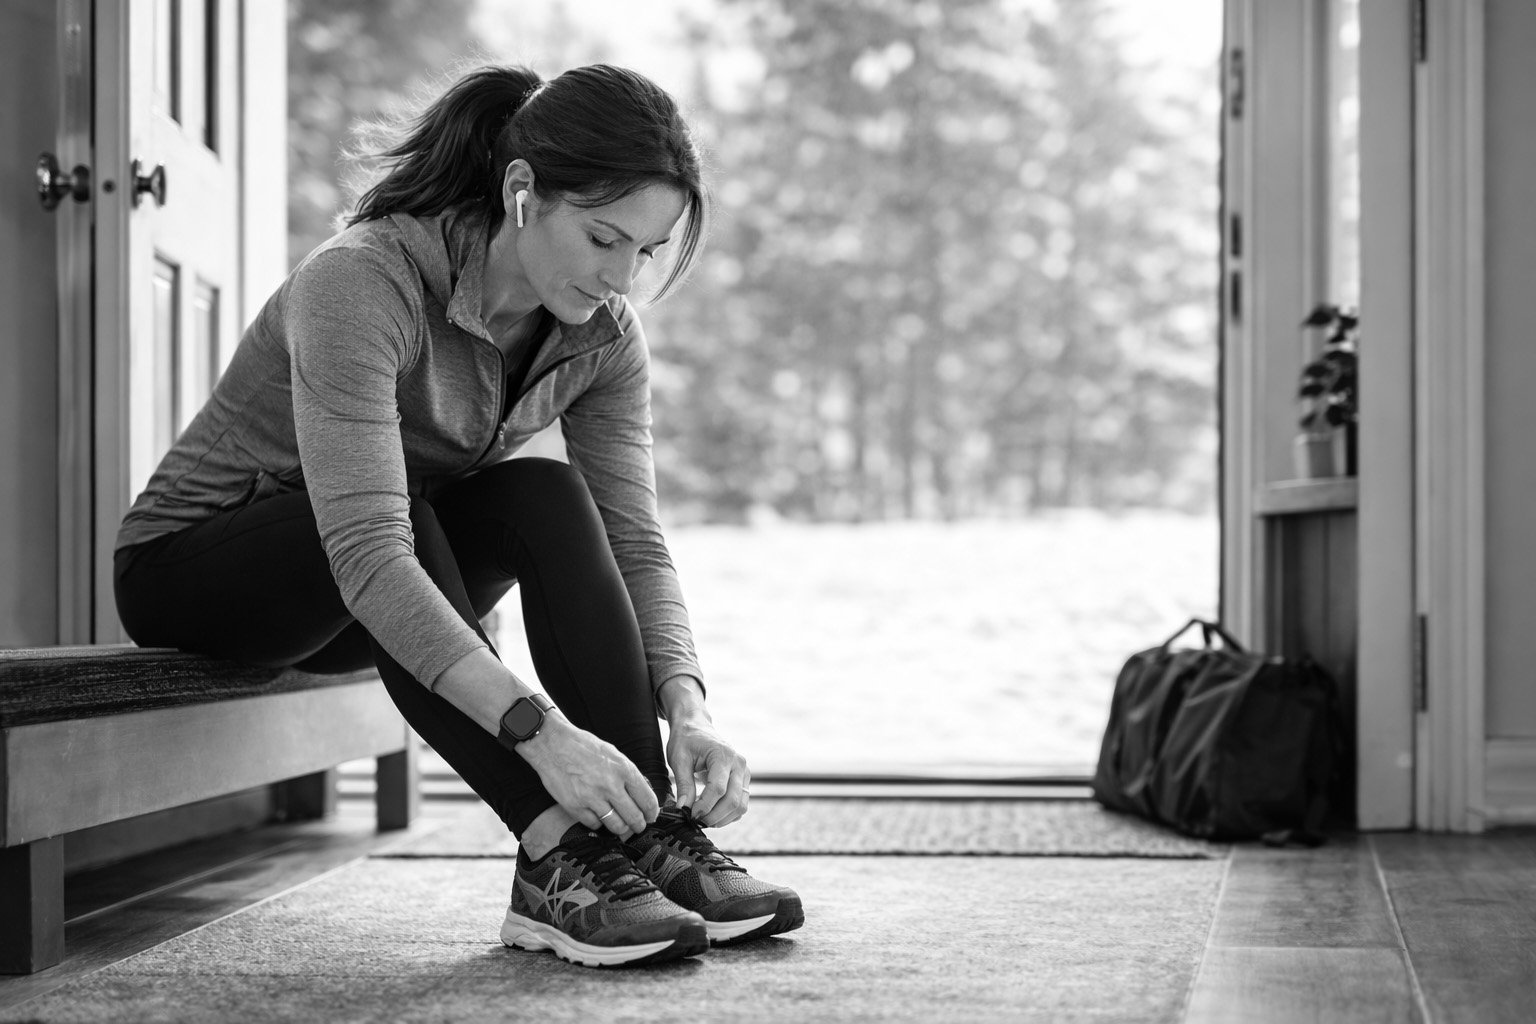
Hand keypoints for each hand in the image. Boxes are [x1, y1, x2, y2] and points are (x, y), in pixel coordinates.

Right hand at [515, 715, 658, 837]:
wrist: (553, 744)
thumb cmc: (583, 746)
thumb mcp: (613, 754)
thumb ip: (627, 774)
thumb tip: (641, 794)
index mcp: (624, 769)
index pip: (647, 799)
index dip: (652, 812)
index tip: (651, 816)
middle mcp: (610, 785)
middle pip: (634, 817)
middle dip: (639, 825)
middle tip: (639, 826)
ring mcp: (592, 798)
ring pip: (616, 825)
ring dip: (622, 829)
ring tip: (622, 827)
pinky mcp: (575, 806)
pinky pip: (594, 824)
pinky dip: (598, 823)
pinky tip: (599, 817)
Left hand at [666, 714, 750, 827]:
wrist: (696, 727)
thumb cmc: (686, 740)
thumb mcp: (679, 759)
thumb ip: (683, 784)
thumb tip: (683, 809)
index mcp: (723, 755)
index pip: (718, 788)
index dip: (704, 806)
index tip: (690, 815)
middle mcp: (739, 763)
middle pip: (733, 800)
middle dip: (713, 816)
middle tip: (695, 821)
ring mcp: (744, 772)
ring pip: (741, 805)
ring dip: (722, 818)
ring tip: (703, 819)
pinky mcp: (744, 780)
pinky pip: (742, 803)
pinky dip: (729, 814)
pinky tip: (712, 813)